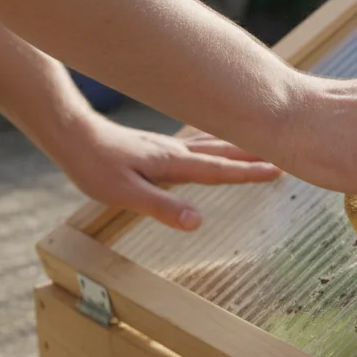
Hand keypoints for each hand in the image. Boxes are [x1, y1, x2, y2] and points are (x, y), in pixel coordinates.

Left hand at [58, 115, 282, 230]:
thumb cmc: (94, 166)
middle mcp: (176, 151)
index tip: (279, 170)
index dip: (249, 172)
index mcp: (174, 164)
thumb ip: (162, 207)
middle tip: (286, 153)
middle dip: (256, 154)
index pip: (219, 170)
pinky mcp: (159, 145)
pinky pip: (200, 141)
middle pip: (225, 151)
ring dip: (241, 145)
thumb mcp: (124, 194)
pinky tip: (220, 141)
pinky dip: (219, 140)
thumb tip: (198, 222)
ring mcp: (169, 146)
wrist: (71, 134)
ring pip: (215, 143)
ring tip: (263, 145)